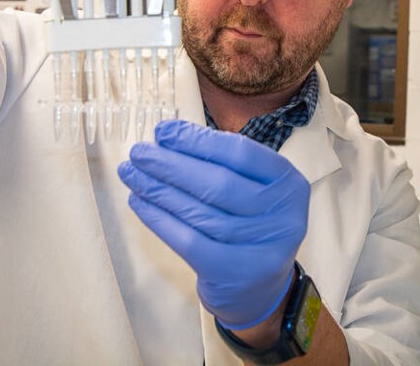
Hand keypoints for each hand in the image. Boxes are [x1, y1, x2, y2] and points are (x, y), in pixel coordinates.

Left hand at [118, 120, 310, 329]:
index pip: (240, 152)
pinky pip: (189, 241)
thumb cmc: (248, 223)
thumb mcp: (251, 188)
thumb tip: (167, 139)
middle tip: (139, 152)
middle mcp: (283, 214)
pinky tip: (139, 203)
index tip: (162, 132)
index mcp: (288, 182)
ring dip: (159, 190)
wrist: (258, 288)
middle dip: (172, 164)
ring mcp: (263, 247)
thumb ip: (220, 163)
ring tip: (132, 174)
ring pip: (201, 212)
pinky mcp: (236, 272)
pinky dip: (160, 219)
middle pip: (219, 183)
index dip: (197, 140)